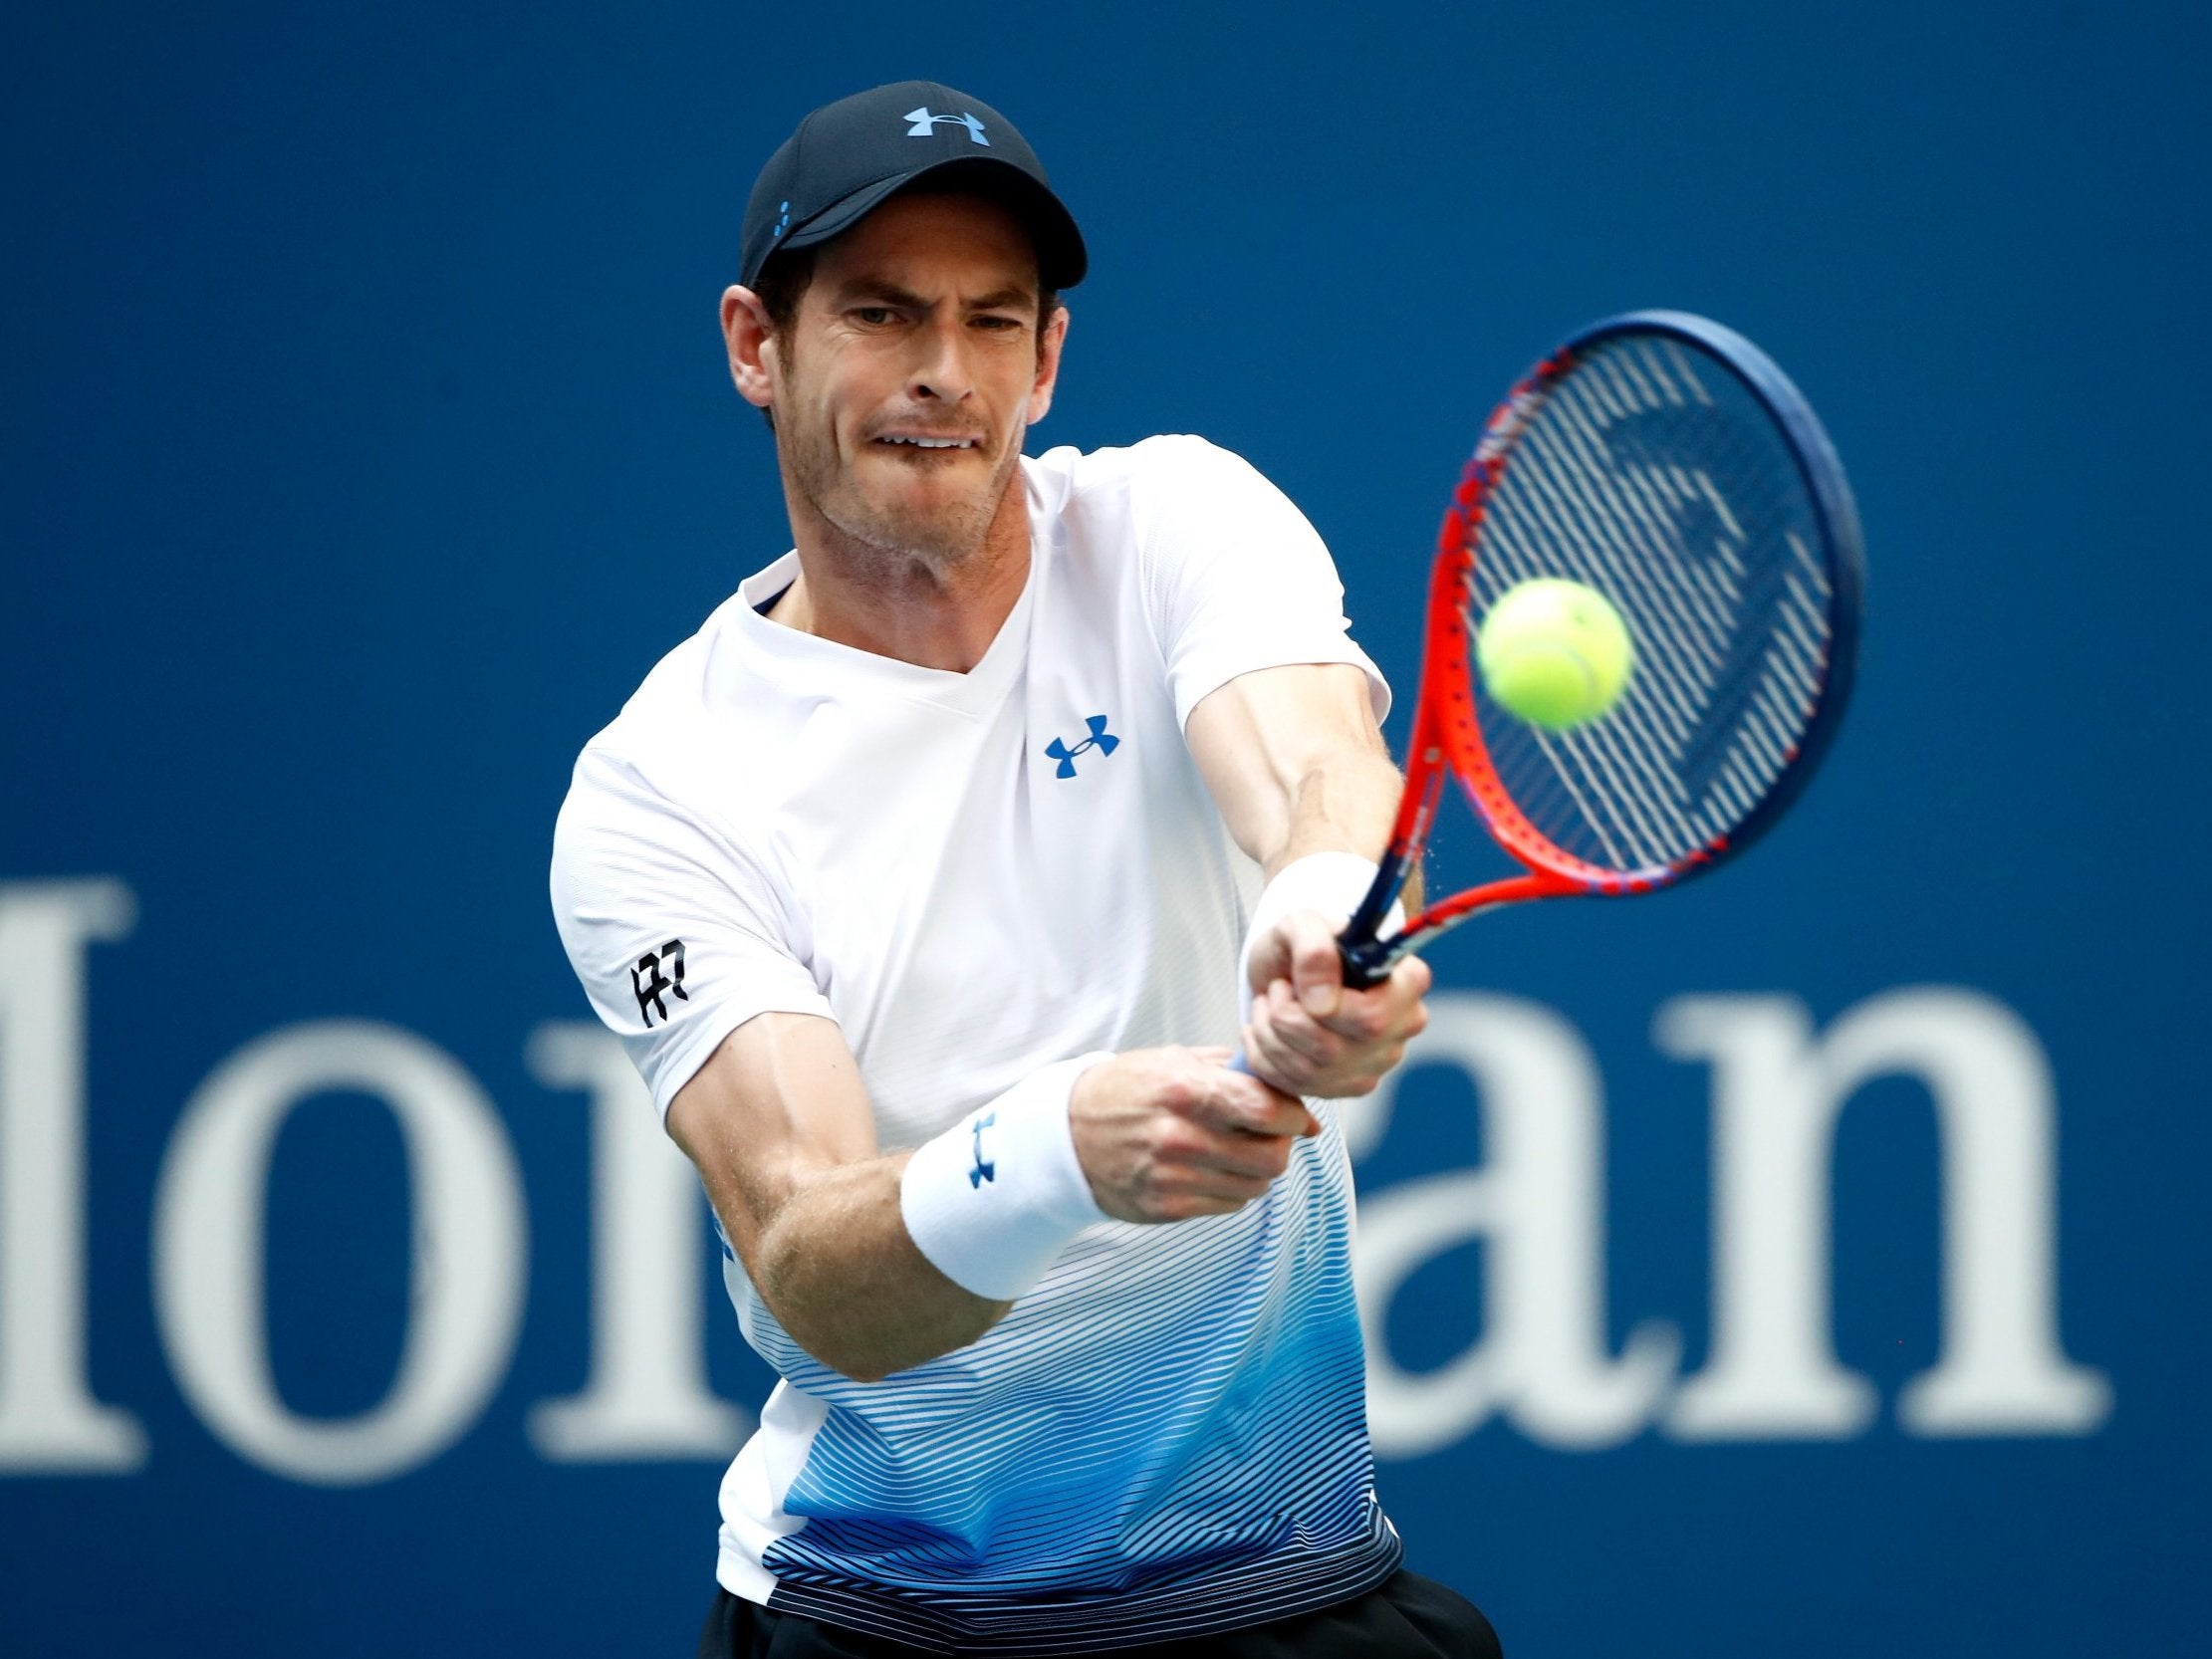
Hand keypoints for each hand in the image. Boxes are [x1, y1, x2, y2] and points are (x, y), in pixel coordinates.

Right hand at [1069, 1047, 1317, 1223]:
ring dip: (1258, 1169)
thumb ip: (1235, 1073)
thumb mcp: (1174, 1061)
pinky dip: (1232, 1188)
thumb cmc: (1128, 1090)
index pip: (1266, 1110)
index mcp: (1183, 1090)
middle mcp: (1179, 1137)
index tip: (1295, 1113)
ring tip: (1237, 1150)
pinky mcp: (1166, 1208)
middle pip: (1271, 1157)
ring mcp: (1171, 1178)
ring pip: (1255, 1186)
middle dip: (1281, 1145)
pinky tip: (1212, 1168)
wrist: (1065, 1135)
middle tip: (1270, 1134)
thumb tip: (1296, 1104)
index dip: (1293, 1113)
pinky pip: (1228, 1205)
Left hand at [1241, 909, 1430, 1097]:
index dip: (1327, 1007)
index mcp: (1406, 983)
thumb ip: (1315, 948)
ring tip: (1269, 1004)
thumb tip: (1322, 1002)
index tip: (1295, 984)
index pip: (1373, 1018)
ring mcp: (1374, 1063)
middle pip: (1333, 1049)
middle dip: (1286, 1018)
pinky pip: (1294, 1085)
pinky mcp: (1345, 1087)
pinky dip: (1264, 1055)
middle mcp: (1400, 1029)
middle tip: (1276, 989)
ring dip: (1269, 1033)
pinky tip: (1264, 1029)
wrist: (1286, 972)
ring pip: (1309, 1071)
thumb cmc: (1303, 946)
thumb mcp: (1302, 924)